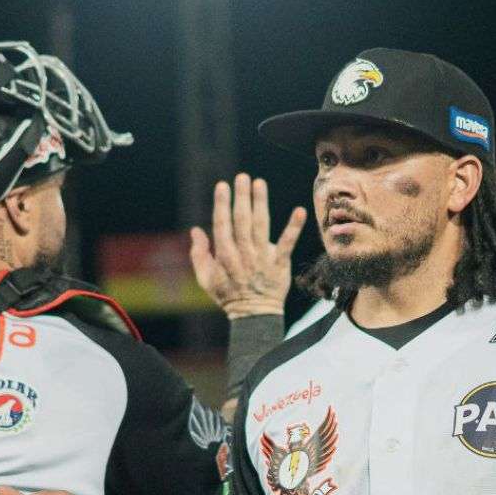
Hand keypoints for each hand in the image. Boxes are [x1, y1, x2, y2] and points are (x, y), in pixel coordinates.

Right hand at [190, 173, 306, 318]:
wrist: (253, 316)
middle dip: (241, 197)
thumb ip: (199, 254)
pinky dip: (293, 227)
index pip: (222, 225)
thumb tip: (196, 230)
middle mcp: (243, 254)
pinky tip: (299, 211)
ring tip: (259, 183)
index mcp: (224, 256)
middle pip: (241, 221)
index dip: (222, 204)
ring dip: (260, 203)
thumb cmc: (228, 295)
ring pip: (260, 226)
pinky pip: (287, 243)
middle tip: (242, 177)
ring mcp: (262, 258)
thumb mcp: (205, 278)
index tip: (222, 186)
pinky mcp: (280, 264)